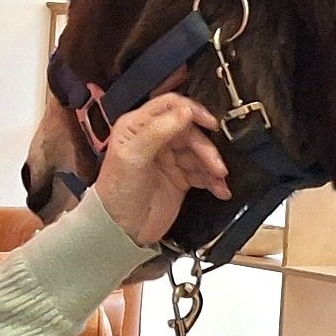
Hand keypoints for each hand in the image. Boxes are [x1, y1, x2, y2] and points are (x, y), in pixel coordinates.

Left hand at [93, 94, 230, 246]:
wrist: (120, 230)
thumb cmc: (116, 193)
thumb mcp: (132, 156)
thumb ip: (157, 131)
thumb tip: (184, 111)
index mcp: (138, 126)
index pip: (170, 105)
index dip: (191, 110)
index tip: (208, 121)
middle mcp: (155, 139)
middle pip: (190, 131)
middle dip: (206, 146)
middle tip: (215, 163)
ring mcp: (169, 158)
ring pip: (199, 152)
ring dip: (213, 164)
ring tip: (219, 178)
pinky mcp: (180, 178)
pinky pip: (203, 172)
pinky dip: (214, 180)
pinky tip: (219, 188)